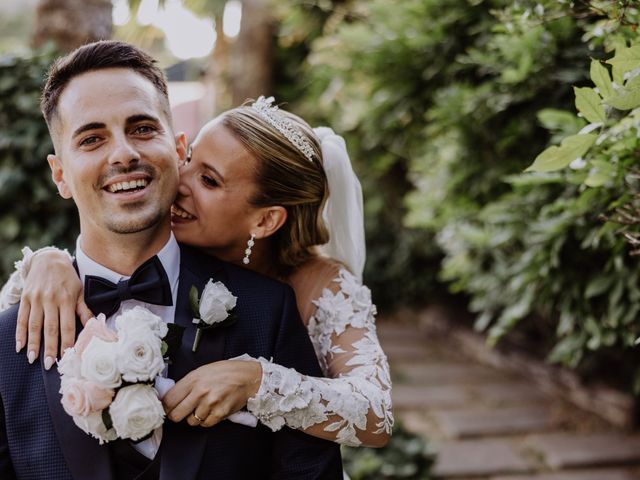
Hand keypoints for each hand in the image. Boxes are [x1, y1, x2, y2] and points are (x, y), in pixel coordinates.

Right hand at [16, 250, 92, 367]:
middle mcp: (50, 300)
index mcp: (66, 300)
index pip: (67, 326)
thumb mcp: (79, 291)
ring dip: (33, 344)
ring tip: (33, 359)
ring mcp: (36, 299)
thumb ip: (84, 310)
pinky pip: (22, 318)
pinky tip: (19, 346)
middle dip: (50, 348)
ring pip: (34, 325)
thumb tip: (94, 326)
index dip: (67, 342)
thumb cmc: (68, 278)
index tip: (67, 357)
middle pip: (50, 328)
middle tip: (49, 365)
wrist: (49, 259)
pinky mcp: (25, 298)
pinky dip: (20, 333)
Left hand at [163, 360, 261, 427]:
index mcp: (193, 379)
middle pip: (176, 415)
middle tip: (181, 412)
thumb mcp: (203, 371)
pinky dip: (206, 420)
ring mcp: (210, 403)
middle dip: (176, 415)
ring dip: (194, 417)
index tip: (167, 408)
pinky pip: (205, 424)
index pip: (169, 399)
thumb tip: (171, 396)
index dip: (165, 406)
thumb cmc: (226, 372)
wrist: (248, 377)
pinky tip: (211, 411)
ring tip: (202, 407)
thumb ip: (187, 383)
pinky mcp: (220, 413)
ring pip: (191, 421)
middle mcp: (200, 391)